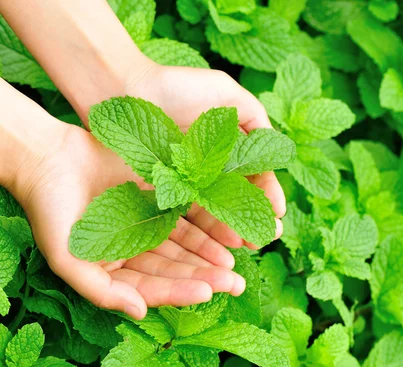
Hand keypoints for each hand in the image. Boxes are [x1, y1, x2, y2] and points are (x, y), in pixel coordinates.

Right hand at [13, 123, 246, 319]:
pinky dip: (204, 221)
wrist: (46, 156)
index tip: (207, 293)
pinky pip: (184, 211)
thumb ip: (100, 290)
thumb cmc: (49, 211)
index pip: (152, 287)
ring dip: (209, 252)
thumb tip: (139, 312)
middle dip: (204, 276)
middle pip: (174, 267)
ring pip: (184, 242)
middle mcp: (134, 249)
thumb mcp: (66, 258)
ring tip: (235, 261)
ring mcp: (147, 221)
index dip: (179, 291)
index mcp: (114, 269)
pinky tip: (225, 229)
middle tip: (236, 283)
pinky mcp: (156, 194)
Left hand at [126, 64, 286, 248]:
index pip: (252, 174)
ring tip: (246, 244)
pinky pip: (185, 212)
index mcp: (224, 145)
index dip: (267, 193)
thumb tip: (275, 147)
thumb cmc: (175, 87)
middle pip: (235, 197)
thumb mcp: (225, 91)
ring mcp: (183, 180)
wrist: (125, 90)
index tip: (277, 212)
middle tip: (267, 236)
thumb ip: (253, 116)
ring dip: (231, 227)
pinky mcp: (160, 189)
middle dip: (253, 217)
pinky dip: (202, 227)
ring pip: (212, 209)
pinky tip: (217, 240)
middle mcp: (206, 165)